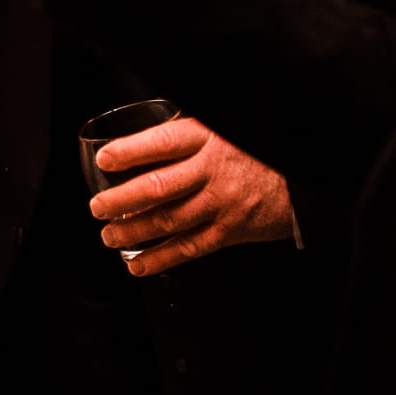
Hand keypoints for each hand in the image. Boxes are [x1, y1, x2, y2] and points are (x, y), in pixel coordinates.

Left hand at [90, 117, 297, 276]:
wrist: (298, 182)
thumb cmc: (251, 153)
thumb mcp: (220, 130)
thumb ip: (184, 137)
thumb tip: (136, 143)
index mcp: (208, 138)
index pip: (163, 142)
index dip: (130, 152)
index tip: (105, 160)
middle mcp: (212, 171)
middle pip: (159, 186)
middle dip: (121, 199)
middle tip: (97, 207)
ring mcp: (221, 204)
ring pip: (169, 220)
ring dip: (133, 231)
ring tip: (109, 234)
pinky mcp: (229, 231)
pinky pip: (189, 248)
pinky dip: (160, 259)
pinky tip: (137, 264)